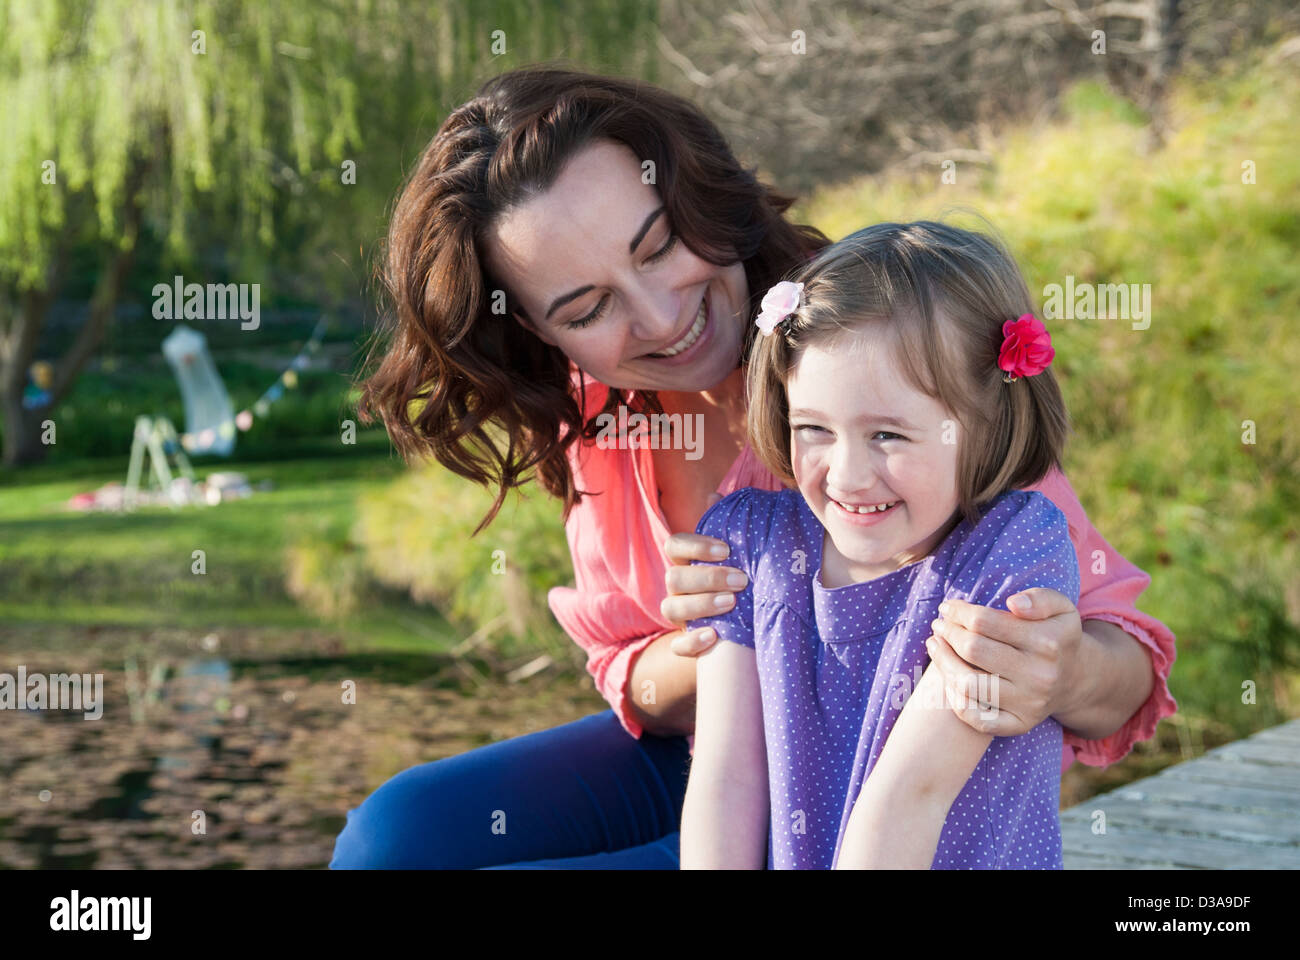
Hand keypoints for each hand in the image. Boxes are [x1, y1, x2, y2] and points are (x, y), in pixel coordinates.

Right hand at [660, 493, 747, 657]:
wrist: (749, 616)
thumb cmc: (741, 574)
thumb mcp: (738, 551)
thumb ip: (727, 525)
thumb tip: (714, 495)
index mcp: (687, 561)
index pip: (675, 545)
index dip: (696, 546)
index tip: (726, 550)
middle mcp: (678, 586)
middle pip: (674, 578)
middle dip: (707, 578)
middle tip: (742, 579)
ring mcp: (680, 614)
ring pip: (670, 608)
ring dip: (700, 605)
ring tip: (732, 603)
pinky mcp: (686, 642)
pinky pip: (678, 646)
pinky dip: (692, 642)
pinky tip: (714, 636)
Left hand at [924, 587, 1082, 736]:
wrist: (1076, 679)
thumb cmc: (1056, 636)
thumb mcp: (1060, 608)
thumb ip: (1040, 598)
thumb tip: (1013, 604)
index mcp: (1047, 642)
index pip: (985, 622)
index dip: (959, 612)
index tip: (947, 607)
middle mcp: (1039, 675)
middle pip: (973, 650)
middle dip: (948, 633)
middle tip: (939, 625)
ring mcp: (1029, 703)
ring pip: (969, 684)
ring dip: (943, 662)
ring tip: (935, 645)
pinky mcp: (1020, 724)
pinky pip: (977, 718)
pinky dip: (956, 700)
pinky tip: (949, 679)